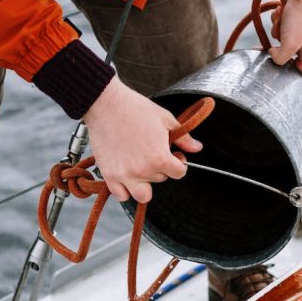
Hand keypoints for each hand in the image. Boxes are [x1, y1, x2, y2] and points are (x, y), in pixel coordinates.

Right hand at [82, 78, 202, 202]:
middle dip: (160, 168)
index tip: (174, 155)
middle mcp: (143, 171)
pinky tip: (127, 175)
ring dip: (145, 185)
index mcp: (159, 158)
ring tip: (141, 169)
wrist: (106, 105)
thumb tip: (196, 147)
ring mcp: (124, 175)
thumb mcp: (166, 119)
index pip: (179, 173)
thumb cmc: (134, 109)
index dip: (180, 163)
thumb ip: (183, 138)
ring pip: (143, 195)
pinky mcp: (109, 175)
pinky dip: (125, 189)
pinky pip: (121, 195)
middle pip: (161, 180)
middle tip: (152, 152)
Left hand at [268, 0, 301, 73]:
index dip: (288, 72)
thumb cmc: (301, 18)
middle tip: (282, 35)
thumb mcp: (291, 44)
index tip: (276, 69)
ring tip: (284, 19)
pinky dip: (278, 19)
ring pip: (279, 38)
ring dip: (277, 28)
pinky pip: (279, 25)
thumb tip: (272, 56)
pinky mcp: (291, 21)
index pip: (299, 71)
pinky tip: (282, 12)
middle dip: (279, 44)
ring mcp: (298, 31)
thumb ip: (280, 58)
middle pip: (285, 53)